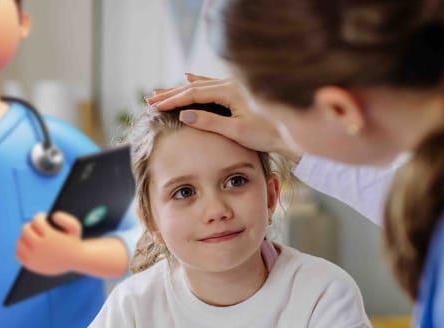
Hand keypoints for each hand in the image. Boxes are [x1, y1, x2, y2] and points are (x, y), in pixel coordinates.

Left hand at [15, 211, 83, 274]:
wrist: (75, 261)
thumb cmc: (74, 241)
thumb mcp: (75, 226)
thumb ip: (65, 218)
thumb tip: (52, 216)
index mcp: (50, 237)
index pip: (36, 220)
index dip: (40, 216)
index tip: (43, 217)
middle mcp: (40, 247)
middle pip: (25, 229)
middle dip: (31, 225)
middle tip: (37, 227)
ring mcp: (34, 257)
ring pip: (20, 241)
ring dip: (25, 236)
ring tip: (34, 236)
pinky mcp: (31, 265)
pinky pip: (18, 253)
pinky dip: (22, 248)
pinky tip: (30, 246)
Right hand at [146, 74, 293, 157]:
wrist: (292, 131)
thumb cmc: (267, 134)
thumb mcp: (236, 130)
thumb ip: (209, 121)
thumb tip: (184, 114)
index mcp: (228, 92)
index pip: (193, 94)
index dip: (172, 100)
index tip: (155, 106)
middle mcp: (230, 84)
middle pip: (193, 86)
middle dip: (171, 94)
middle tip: (150, 99)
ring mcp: (235, 86)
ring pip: (201, 85)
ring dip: (180, 89)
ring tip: (161, 91)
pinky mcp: (238, 91)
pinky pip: (211, 84)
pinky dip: (197, 82)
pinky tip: (188, 77)